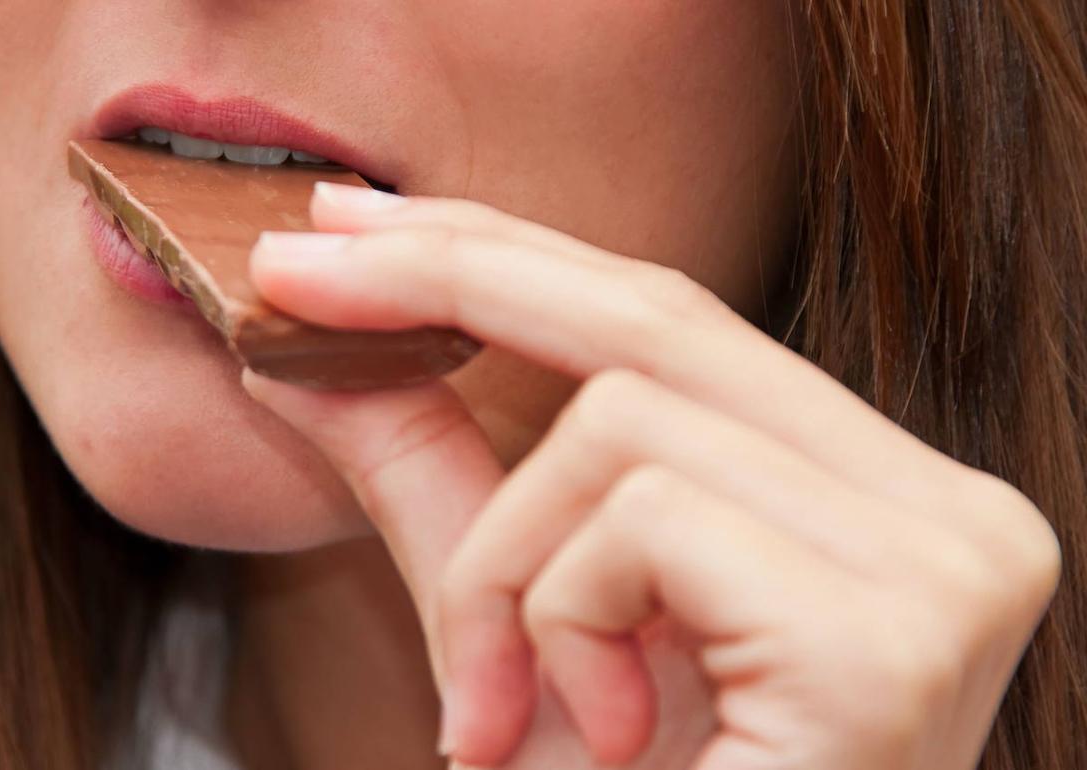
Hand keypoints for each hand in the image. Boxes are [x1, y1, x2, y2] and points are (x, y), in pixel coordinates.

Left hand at [240, 182, 1061, 769]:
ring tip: (503, 707)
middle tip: (289, 270)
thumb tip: (307, 348)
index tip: (356, 225)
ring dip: (505, 570)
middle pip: (661, 317)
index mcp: (879, 501)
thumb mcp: (523, 618)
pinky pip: (642, 517)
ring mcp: (942, 568)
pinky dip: (560, 619)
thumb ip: (438, 476)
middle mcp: (951, 515)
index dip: (509, 248)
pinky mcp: (884, 634)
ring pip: (624, 422)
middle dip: (453, 278)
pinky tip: (603, 736)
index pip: (678, 320)